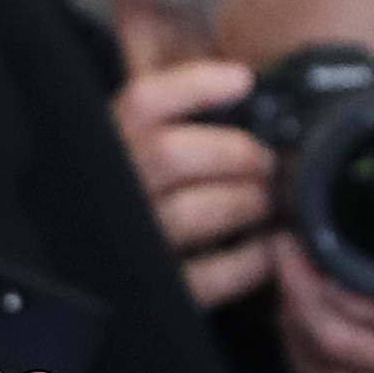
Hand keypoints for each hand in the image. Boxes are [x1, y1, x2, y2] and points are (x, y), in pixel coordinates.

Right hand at [113, 61, 278, 310]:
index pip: (142, 103)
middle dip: (236, 153)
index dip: (195, 85)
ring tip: (267, 201)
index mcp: (108, 148)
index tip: (242, 80)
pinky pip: (210, 275)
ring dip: (246, 201)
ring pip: (192, 211)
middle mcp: (110, 194)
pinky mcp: (159, 293)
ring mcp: (130, 246)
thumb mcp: (145, 147)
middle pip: (170, 154)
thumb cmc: (152, 197)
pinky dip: (251, 260)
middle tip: (266, 161)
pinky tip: (266, 249)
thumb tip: (240, 79)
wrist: (106, 282)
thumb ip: (179, 112)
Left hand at [272, 226, 373, 372]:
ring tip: (286, 266)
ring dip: (292, 306)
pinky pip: (304, 366)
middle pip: (339, 335)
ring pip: (315, 351)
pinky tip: (293, 302)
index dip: (347, 290)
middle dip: (301, 288)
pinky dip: (290, 332)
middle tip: (285, 246)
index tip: (316, 247)